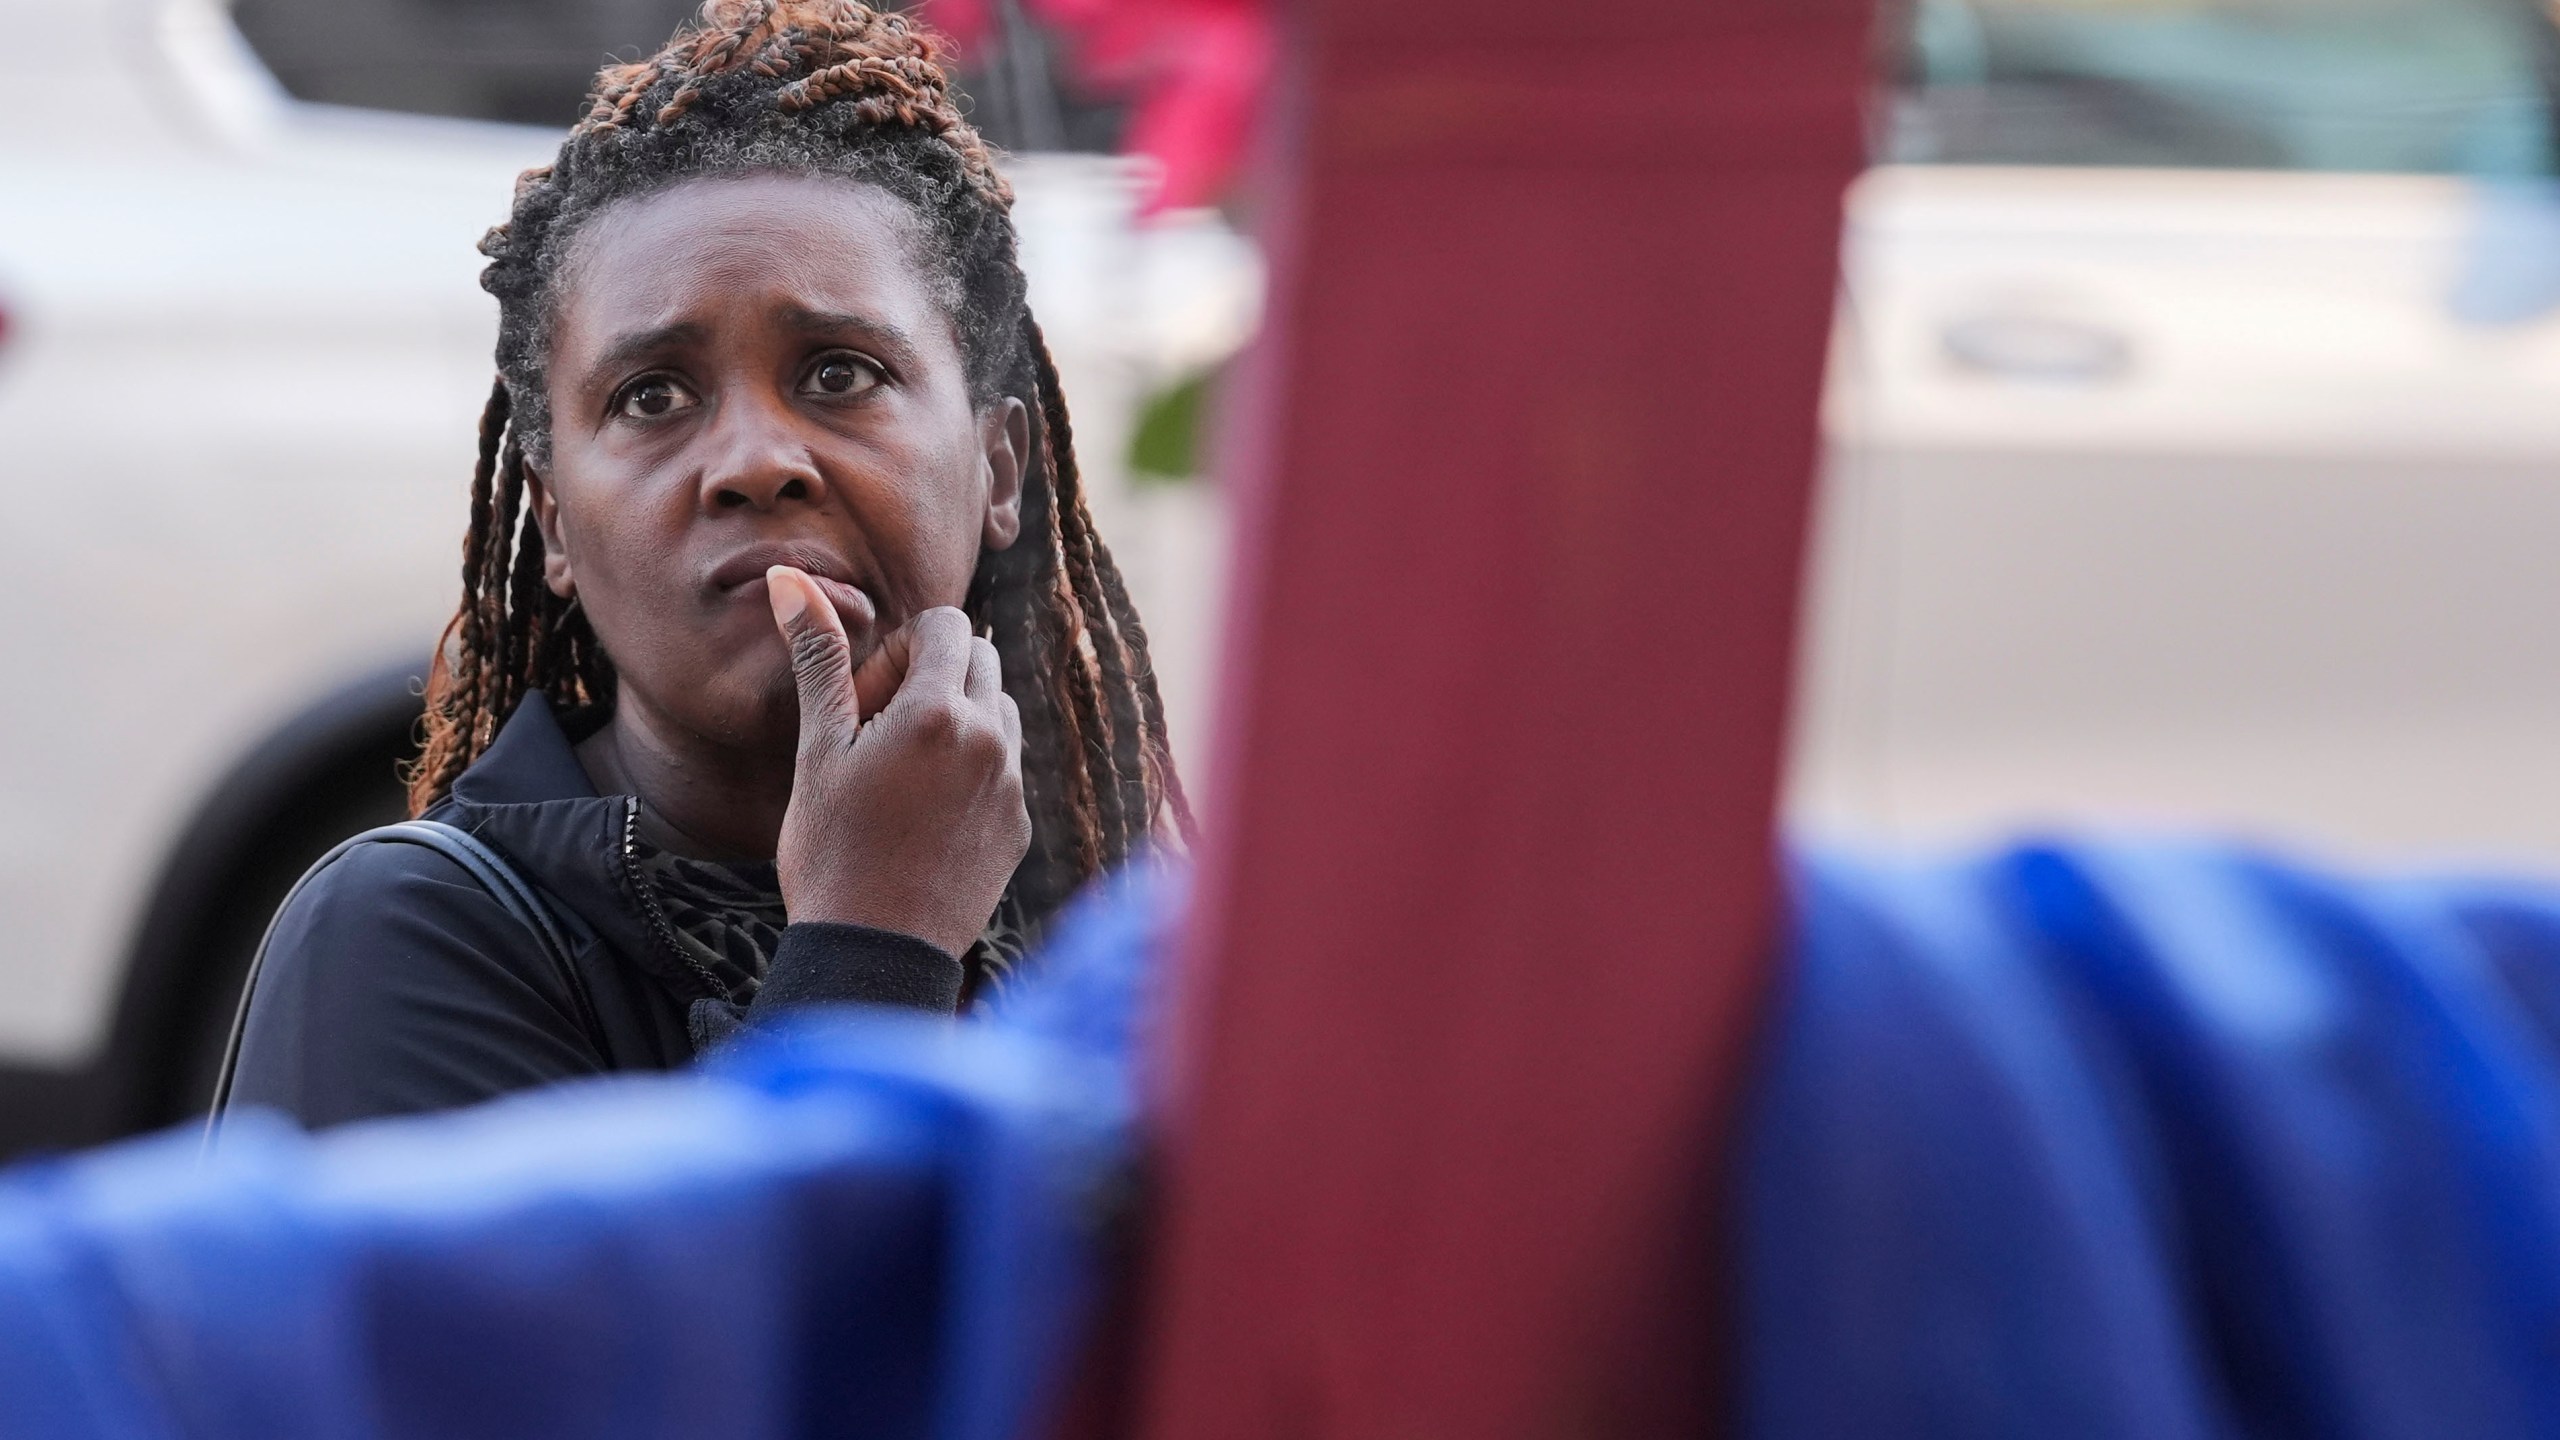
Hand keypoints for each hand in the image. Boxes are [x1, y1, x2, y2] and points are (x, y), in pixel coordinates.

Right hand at [765, 566, 1029, 957]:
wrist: (874, 954)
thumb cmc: (831, 851)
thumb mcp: (818, 750)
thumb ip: (820, 659)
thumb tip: (789, 577)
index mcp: (939, 713)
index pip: (946, 625)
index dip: (900, 649)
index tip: (865, 699)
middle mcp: (991, 740)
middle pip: (979, 660)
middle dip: (931, 675)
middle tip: (877, 732)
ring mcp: (1012, 786)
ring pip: (999, 711)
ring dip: (958, 718)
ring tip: (901, 773)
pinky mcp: (1020, 827)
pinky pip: (1006, 769)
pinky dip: (973, 769)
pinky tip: (923, 817)